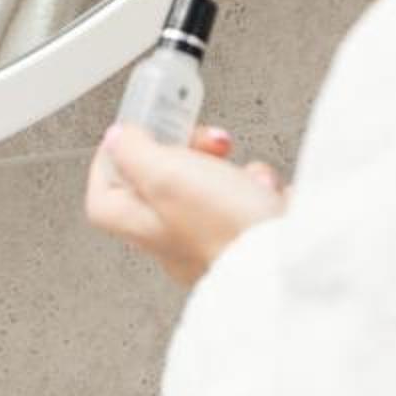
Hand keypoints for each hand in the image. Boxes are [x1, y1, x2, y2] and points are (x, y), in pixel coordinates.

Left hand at [85, 121, 289, 287]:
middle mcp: (175, 238)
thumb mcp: (167, 176)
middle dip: (185, 151)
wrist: (291, 261)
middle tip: (200, 140)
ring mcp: (214, 237)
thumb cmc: (228, 230)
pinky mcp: (250, 233)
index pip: (104, 197)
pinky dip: (257, 184)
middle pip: (162, 183)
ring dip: (227, 167)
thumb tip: (117, 139)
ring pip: (210, 185)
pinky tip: (263, 189)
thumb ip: (134, 154)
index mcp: (145, 227)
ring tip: (239, 171)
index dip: (112, 161)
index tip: (132, 134)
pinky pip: (247, 197)